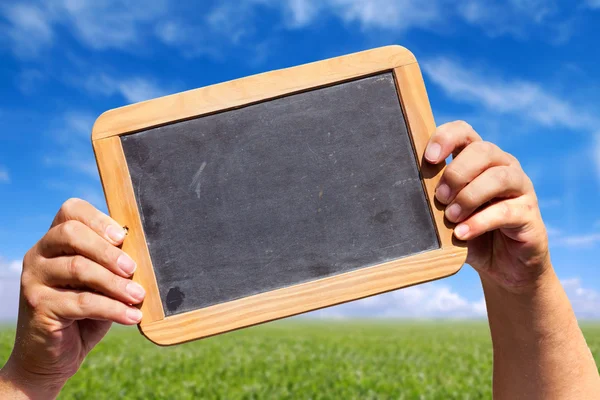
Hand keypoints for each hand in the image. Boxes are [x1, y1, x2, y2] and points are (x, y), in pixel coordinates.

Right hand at [0, 199, 144, 398]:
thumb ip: (115, 265)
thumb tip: (145, 252)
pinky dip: (112, 309)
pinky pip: (82, 302)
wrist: (53, 356)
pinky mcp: (38, 305)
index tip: (123, 237)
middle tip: (133, 268)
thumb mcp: (102, 284)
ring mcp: (34, 278)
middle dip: (107, 250)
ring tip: (139, 295)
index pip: (71, 211)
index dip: (99, 219)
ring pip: (78, 268)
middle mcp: (39, 253)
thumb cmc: (86, 313)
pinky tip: (132, 316)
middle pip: (72, 233)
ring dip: (115, 283)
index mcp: (56, 240)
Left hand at [424, 121, 550, 292]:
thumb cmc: (469, 232)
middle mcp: (503, 167)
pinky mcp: (529, 214)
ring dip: (469, 196)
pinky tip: (461, 233)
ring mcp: (520, 189)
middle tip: (439, 197)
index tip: (430, 159)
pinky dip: (479, 222)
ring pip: (498, 177)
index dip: (446, 138)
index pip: (464, 132)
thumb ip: (434, 197)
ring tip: (450, 216)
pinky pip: (505, 211)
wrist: (502, 267)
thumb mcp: (446, 213)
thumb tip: (407, 190)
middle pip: (483, 150)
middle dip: (456, 173)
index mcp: (479, 159)